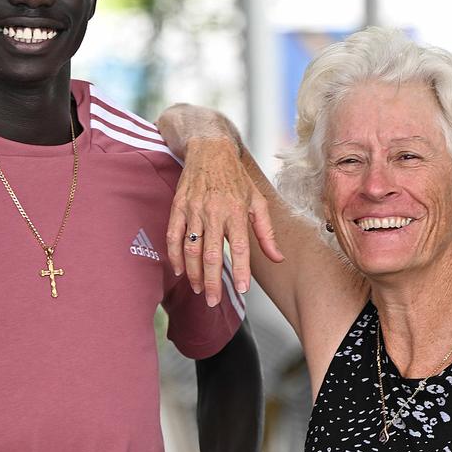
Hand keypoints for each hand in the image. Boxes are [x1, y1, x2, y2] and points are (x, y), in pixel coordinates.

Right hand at [165, 138, 282, 305]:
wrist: (210, 151)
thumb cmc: (237, 178)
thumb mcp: (257, 202)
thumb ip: (267, 233)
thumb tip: (278, 258)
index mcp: (236, 212)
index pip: (240, 247)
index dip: (241, 270)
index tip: (243, 289)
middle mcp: (214, 212)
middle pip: (211, 254)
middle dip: (212, 282)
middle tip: (212, 301)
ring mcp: (193, 210)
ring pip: (191, 249)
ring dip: (193, 273)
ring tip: (198, 289)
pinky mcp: (178, 207)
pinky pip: (173, 236)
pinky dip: (175, 256)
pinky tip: (179, 270)